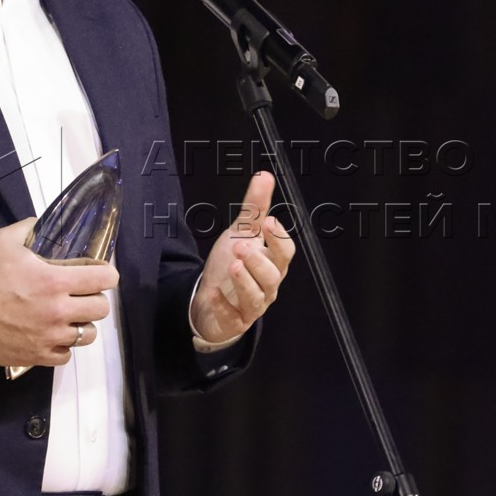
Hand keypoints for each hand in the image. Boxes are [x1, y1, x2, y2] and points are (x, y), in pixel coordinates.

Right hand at [0, 218, 117, 368]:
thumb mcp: (4, 241)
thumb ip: (29, 228)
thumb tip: (42, 222)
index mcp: (54, 281)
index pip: (104, 278)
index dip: (107, 274)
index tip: (101, 273)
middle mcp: (58, 311)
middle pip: (101, 308)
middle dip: (95, 298)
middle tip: (82, 295)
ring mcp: (49, 337)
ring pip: (88, 335)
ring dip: (82, 324)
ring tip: (69, 317)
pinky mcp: (37, 356)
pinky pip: (66, 356)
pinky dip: (63, 346)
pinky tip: (52, 335)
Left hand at [190, 171, 294, 345]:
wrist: (212, 298)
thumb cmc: (232, 263)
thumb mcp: (241, 233)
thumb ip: (255, 208)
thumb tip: (265, 175)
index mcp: (273, 262)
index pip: (284, 251)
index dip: (278, 238)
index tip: (268, 222)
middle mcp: (267, 284)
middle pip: (273, 274)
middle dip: (259, 260)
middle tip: (241, 245)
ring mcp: (252, 304)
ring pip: (256, 296)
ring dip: (245, 280)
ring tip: (233, 265)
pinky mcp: (235, 320)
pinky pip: (233, 316)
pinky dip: (224, 305)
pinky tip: (214, 294)